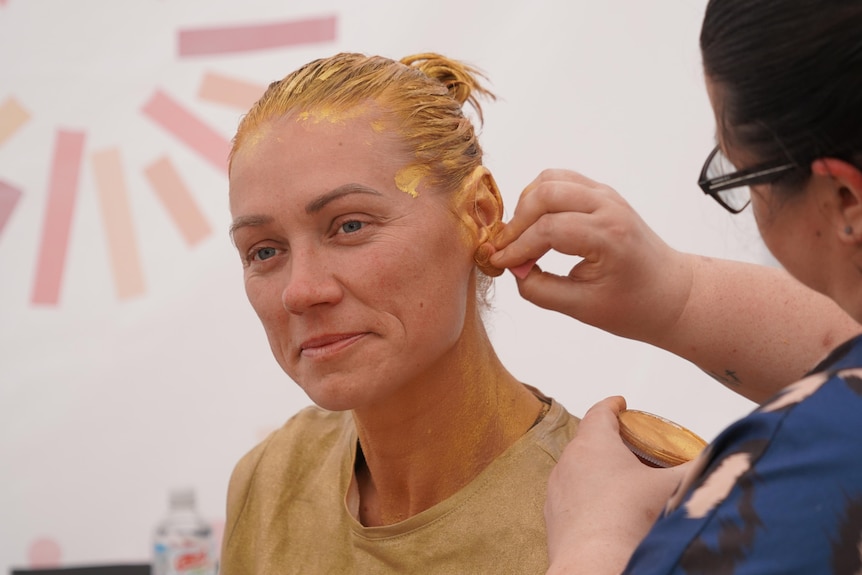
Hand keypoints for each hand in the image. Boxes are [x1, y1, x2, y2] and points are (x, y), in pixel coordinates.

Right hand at [491, 169, 693, 345]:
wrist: (671, 293)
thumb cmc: (635, 305)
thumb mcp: (582, 308)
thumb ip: (540, 289)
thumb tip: (512, 269)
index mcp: (608, 236)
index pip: (547, 229)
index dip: (517, 247)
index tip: (499, 264)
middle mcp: (608, 206)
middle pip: (545, 194)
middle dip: (516, 222)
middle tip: (505, 250)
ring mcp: (606, 195)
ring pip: (550, 179)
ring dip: (526, 205)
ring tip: (519, 237)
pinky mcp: (601, 193)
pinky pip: (561, 181)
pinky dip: (539, 197)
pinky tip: (534, 224)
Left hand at [544, 396, 689, 574]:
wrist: (595, 565)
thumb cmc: (629, 520)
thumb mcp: (673, 486)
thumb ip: (697, 467)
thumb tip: (721, 458)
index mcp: (594, 443)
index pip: (600, 412)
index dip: (612, 406)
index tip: (621, 404)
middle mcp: (569, 461)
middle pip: (590, 440)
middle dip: (611, 441)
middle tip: (633, 447)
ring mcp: (557, 489)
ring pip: (579, 469)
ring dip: (599, 471)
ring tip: (624, 482)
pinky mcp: (554, 516)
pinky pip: (572, 497)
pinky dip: (589, 497)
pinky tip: (609, 511)